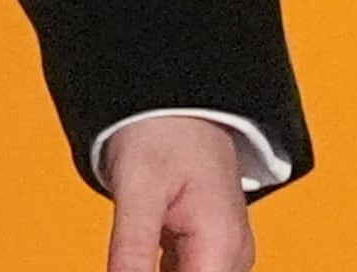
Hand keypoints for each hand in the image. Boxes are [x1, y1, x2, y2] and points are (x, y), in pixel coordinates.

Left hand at [102, 116, 254, 271]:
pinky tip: (135, 264)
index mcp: (221, 244)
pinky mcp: (207, 250)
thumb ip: (130, 249)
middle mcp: (231, 256)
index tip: (127, 270)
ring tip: (133, 253)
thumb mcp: (137, 188)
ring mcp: (222, 254)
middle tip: (125, 261)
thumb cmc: (162, 132)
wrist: (178, 101)